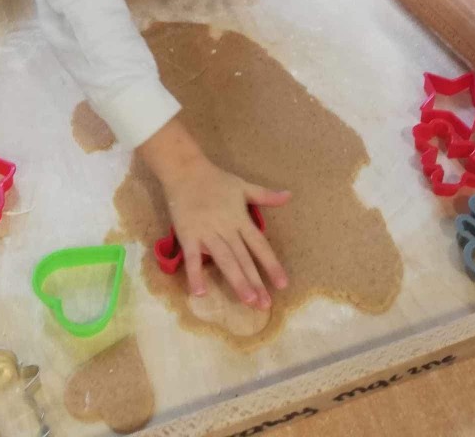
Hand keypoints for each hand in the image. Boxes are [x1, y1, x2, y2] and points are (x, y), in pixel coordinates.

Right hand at [162, 157, 289, 307]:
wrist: (185, 169)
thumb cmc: (216, 180)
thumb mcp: (243, 186)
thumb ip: (265, 195)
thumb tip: (289, 195)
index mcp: (240, 218)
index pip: (259, 245)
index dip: (271, 264)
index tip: (283, 284)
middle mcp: (226, 228)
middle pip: (243, 258)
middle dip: (255, 281)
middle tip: (265, 304)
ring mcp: (207, 232)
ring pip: (225, 259)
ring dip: (236, 280)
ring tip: (248, 300)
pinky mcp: (188, 235)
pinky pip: (192, 258)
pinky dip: (195, 274)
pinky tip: (200, 293)